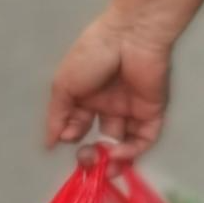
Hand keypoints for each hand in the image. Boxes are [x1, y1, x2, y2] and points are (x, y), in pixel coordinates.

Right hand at [45, 5, 175, 156]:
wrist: (130, 35)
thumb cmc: (94, 55)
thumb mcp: (64, 85)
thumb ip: (58, 116)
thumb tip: (50, 143)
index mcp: (88, 96)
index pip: (79, 126)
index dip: (73, 136)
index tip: (69, 137)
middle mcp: (111, 104)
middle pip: (103, 139)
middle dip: (94, 156)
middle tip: (88, 160)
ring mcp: (133, 108)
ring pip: (125, 142)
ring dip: (115, 161)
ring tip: (106, 167)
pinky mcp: (153, 110)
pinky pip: (145, 136)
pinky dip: (132, 150)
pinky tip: (118, 153)